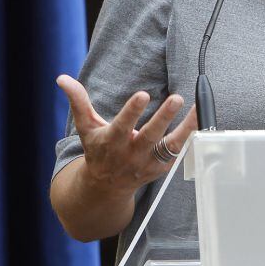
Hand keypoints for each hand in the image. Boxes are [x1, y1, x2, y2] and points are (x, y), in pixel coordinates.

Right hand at [56, 74, 197, 197]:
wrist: (106, 187)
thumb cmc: (97, 150)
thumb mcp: (85, 127)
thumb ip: (78, 101)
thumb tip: (62, 78)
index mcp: (112, 143)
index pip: (122, 126)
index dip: (132, 111)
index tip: (142, 94)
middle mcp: (131, 154)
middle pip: (150, 136)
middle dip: (164, 118)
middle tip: (177, 98)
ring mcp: (149, 163)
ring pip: (171, 146)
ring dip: (186, 128)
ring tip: (198, 108)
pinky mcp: (162, 167)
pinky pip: (180, 151)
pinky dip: (192, 136)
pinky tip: (202, 118)